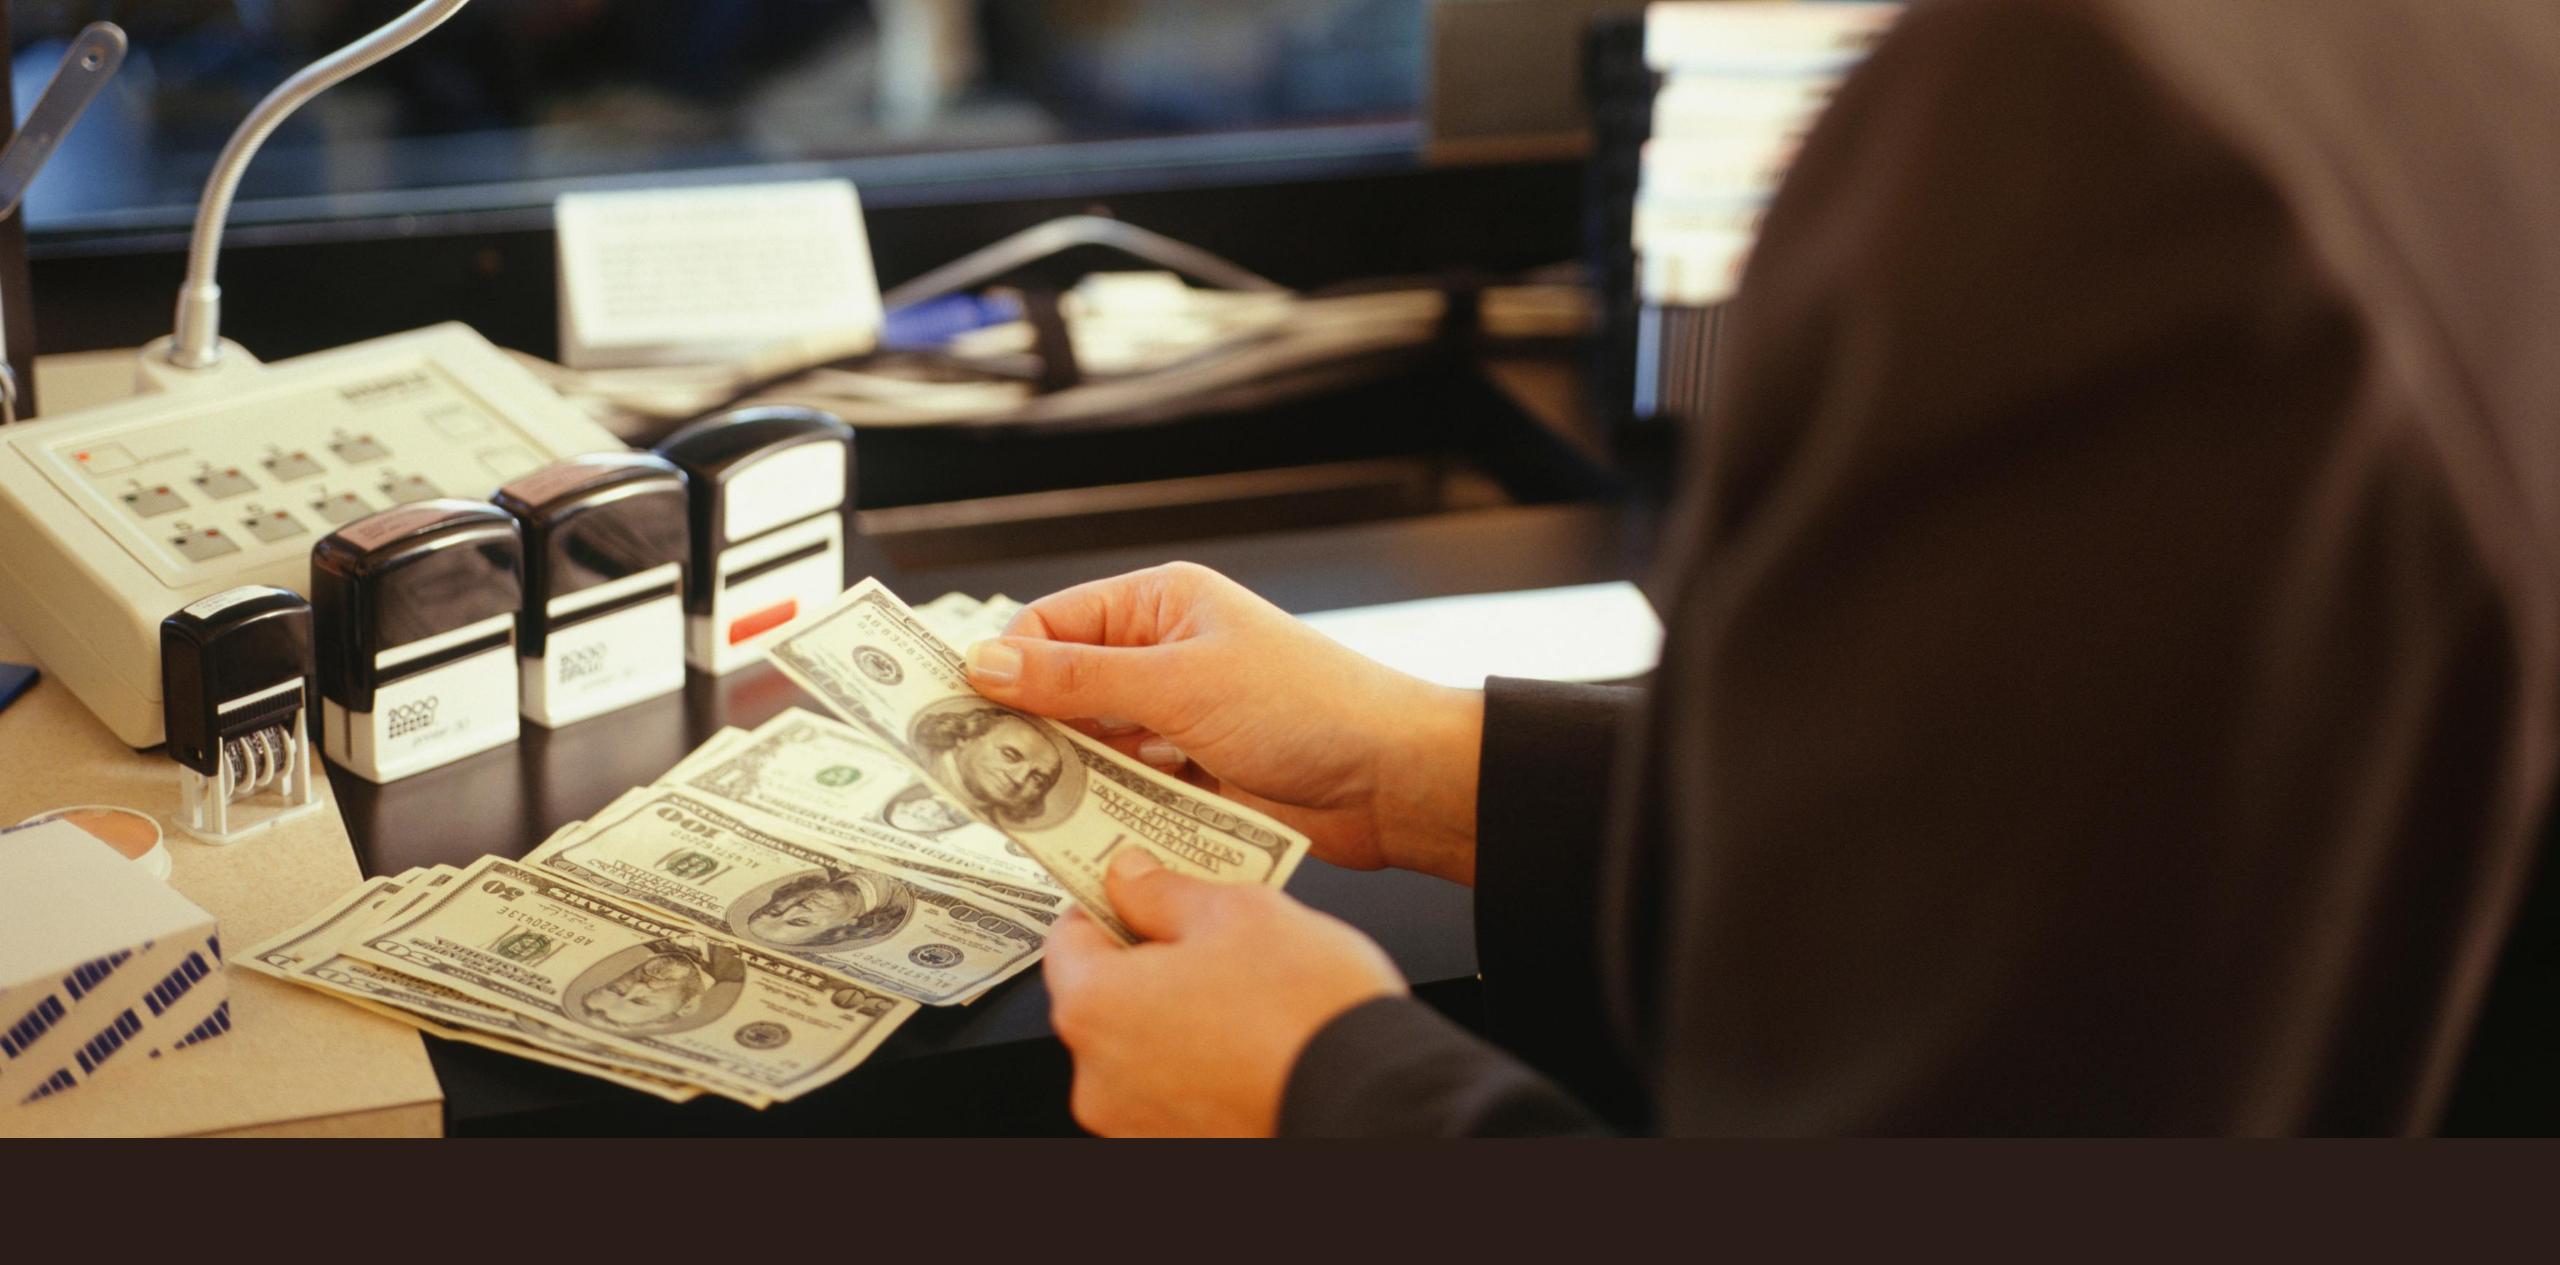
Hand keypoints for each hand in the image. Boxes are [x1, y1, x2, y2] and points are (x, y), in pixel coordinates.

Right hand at [962, 562, 1483, 881]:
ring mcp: (1181, 720)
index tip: (959, 711)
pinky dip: (1107, 810)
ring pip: (1093, 748)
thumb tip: (988, 664)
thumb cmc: (1311, 706)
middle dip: (1028, 730)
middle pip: (1064, 691)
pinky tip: (1082, 829)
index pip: (1051, 626)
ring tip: (1029, 806)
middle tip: (979, 768)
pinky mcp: (1196, 778)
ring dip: (1068, 777)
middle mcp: (1166, 656)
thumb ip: (1077, 681)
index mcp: (1161, 605)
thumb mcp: (1179, 685)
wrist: (1393, 781)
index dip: (1004, 667)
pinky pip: (1129, 792)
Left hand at [1045, 848, 1405, 1136]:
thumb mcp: (1241, 913)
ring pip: (1142, 1049)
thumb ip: (1167, 891)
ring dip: (1179, 1019)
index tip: (1141, 889)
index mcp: (1097, 1008)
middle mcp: (1099, 1079)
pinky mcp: (1178, 1151)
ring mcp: (1135, 1127)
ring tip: (1248, 999)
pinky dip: (1202, 1068)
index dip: (1109, 903)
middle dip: (1151, 964)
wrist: (1377, 1105)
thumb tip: (1130, 875)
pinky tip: (1254, 1048)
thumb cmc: (1310, 1015)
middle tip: (1213, 940)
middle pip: (1105, 998)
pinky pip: (1174, 1094)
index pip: (1069, 936)